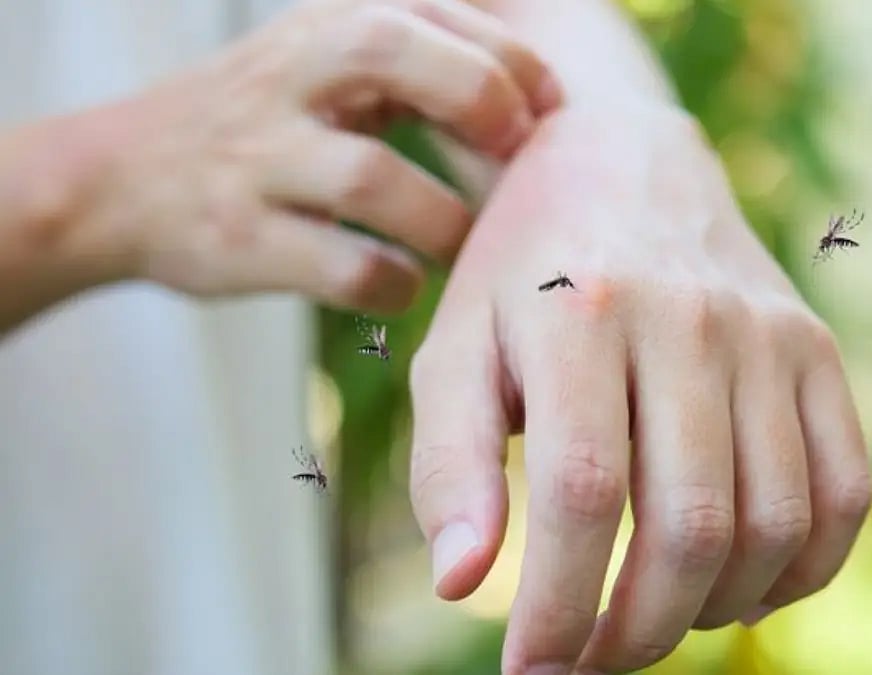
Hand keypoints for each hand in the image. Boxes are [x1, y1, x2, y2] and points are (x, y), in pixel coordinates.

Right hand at [62, 0, 560, 312]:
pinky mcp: (239, 238)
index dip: (510, 63)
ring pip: (372, 177)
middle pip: (392, 52)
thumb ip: (416, 68)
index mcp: (321, 29)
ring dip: (443, 219)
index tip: (548, 112)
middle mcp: (285, 79)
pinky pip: (340, 267)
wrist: (114, 182)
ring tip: (461, 241)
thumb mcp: (323, 67)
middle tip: (517, 156)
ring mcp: (257, 159)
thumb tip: (536, 104)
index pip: (432, 14)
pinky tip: (405, 281)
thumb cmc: (259, 125)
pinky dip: (392, 281)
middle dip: (478, 101)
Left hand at [408, 104, 871, 673]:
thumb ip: (449, 465)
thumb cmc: (522, 276)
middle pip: (691, 523)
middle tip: (591, 661)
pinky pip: (844, 493)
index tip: (529, 672)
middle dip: (638, 629)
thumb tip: (461, 585)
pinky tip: (739, 587)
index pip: (583, 494)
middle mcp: (690, 318)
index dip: (559, 607)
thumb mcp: (455, 350)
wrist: (622, 164)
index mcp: (581, 312)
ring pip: (774, 523)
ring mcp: (769, 333)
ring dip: (713, 610)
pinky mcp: (819, 349)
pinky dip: (800, 571)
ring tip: (656, 619)